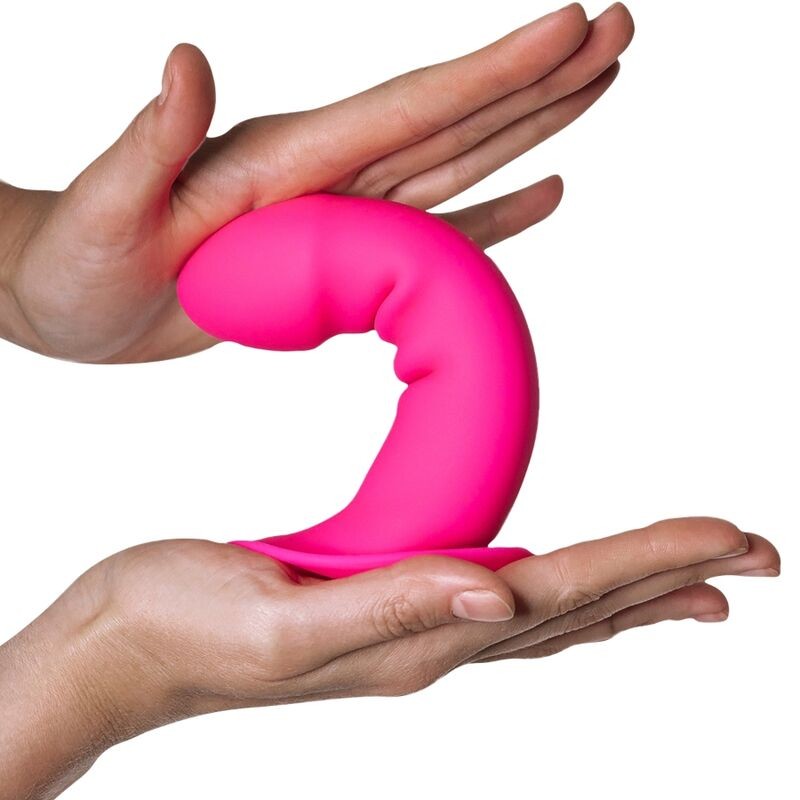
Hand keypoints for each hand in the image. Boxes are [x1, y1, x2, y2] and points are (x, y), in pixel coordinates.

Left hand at [0, 3, 632, 362]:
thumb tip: (182, 58)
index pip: (409, 106)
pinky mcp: (345, 257)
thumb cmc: (77, 261)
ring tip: (598, 87)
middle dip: (541, 79)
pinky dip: (494, 216)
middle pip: (456, 119)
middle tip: (620, 31)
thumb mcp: (105, 206)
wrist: (70, 294)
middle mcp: (331, 172)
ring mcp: (344, 211)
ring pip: (460, 164)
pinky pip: (436, 233)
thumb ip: (151, 139)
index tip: (571, 27)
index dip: (491, 72)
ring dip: (532, 127)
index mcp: (288, 157)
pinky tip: (542, 193)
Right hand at [0, 517, 778, 798]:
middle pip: (581, 606)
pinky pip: (492, 591)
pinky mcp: (377, 600)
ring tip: (697, 582)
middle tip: (756, 554)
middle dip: (672, 576)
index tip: (736, 539)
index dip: (653, 563)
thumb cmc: (180, 627)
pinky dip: (553, 585)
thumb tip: (498, 603)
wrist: (119, 643)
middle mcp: (430, 638)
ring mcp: (407, 625)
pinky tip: (561, 583)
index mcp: (416, 640)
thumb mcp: (282, 624)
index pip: (566, 597)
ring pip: (549, 606)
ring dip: (628, 587)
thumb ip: (391, 614)